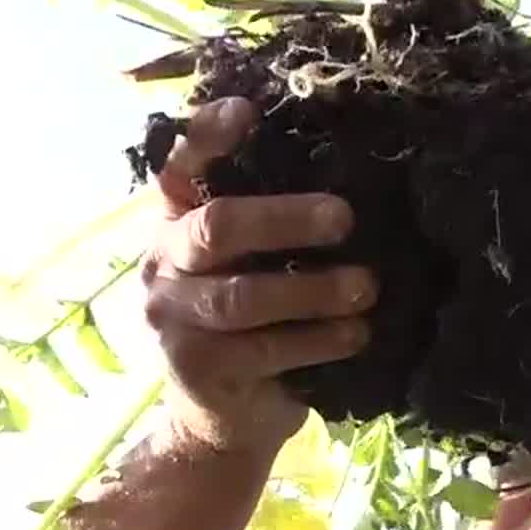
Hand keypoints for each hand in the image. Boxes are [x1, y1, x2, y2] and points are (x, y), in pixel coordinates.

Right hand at [145, 97, 377, 456]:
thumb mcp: (253, 264)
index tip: (248, 111)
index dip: (207, 136)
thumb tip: (356, 179)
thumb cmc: (251, 322)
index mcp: (177, 221)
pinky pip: (265, 350)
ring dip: (312, 290)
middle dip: (284, 218)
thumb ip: (271, 223)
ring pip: (242, 297)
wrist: (222, 418)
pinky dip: (319, 340)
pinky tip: (356, 334)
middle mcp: (165, 263)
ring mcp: (176, 320)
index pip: (179, 166)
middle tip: (345, 218)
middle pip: (217, 227)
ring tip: (365, 287)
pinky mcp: (200, 371)